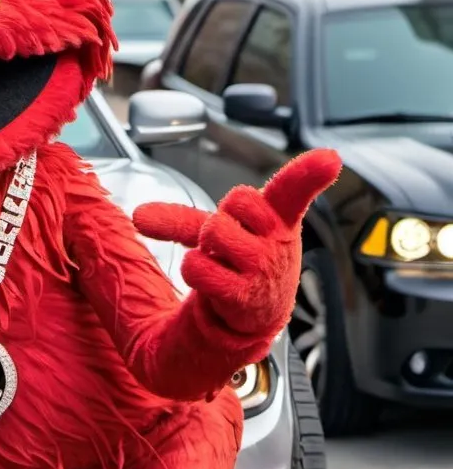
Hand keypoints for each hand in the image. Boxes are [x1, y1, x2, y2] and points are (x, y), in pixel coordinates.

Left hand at [131, 150, 341, 337]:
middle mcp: (277, 240)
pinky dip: (194, 270)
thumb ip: (181, 218)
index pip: (295, 189)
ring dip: (206, 248)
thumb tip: (137, 216)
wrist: (253, 309)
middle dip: (221, 219)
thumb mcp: (223, 229)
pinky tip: (213, 280)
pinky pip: (199, 266)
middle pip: (234, 203)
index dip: (310, 173)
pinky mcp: (244, 295)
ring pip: (215, 232)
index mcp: (280, 217)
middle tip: (230, 242)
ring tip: (223, 262)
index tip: (330, 159)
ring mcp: (264, 269)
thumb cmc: (242, 259)